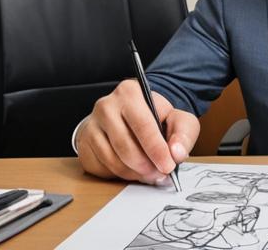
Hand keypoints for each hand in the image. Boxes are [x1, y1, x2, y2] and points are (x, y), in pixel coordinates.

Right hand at [76, 79, 199, 183]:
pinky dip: (119, 174)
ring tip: (148, 173)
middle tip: (158, 175)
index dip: (156, 149)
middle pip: (124, 145)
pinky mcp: (84, 143)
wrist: (132, 115)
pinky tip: (131, 169)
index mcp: (130, 92)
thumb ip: (183, 134)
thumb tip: (177, 154)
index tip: (168, 166)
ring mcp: (91, 125)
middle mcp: (106, 106)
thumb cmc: (156, 117)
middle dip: (145, 165)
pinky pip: (100, 167)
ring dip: (133, 173)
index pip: (143, 125)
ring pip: (111, 159)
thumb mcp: (177, 119)